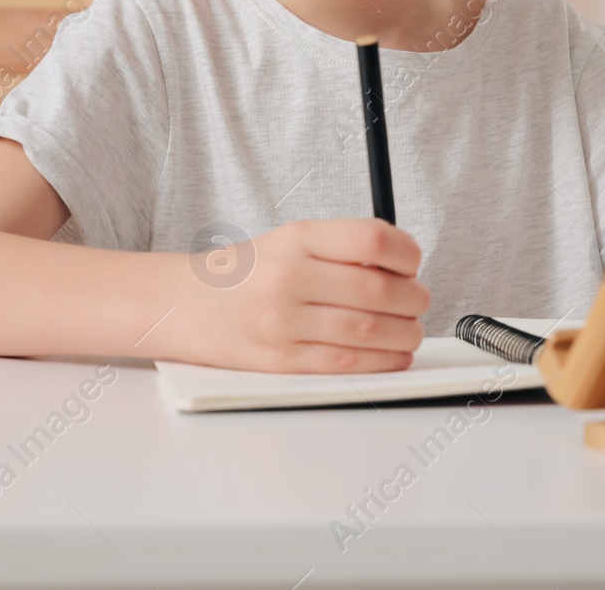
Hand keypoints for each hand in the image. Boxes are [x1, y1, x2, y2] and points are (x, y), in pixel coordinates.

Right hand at [170, 218, 429, 372]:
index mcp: (297, 239)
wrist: (185, 304)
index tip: (413, 262)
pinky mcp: (282, 362)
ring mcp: (284, 323)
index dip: (407, 252)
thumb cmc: (247, 274)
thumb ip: (343, 249)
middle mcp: (289, 278)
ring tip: (410, 329)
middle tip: (419, 300)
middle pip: (378, 290)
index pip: (371, 240)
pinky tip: (393, 354)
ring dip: (405, 333)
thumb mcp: (291, 240)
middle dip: (414, 299)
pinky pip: (347, 365)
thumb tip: (406, 268)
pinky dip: (382, 362)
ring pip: (369, 331)